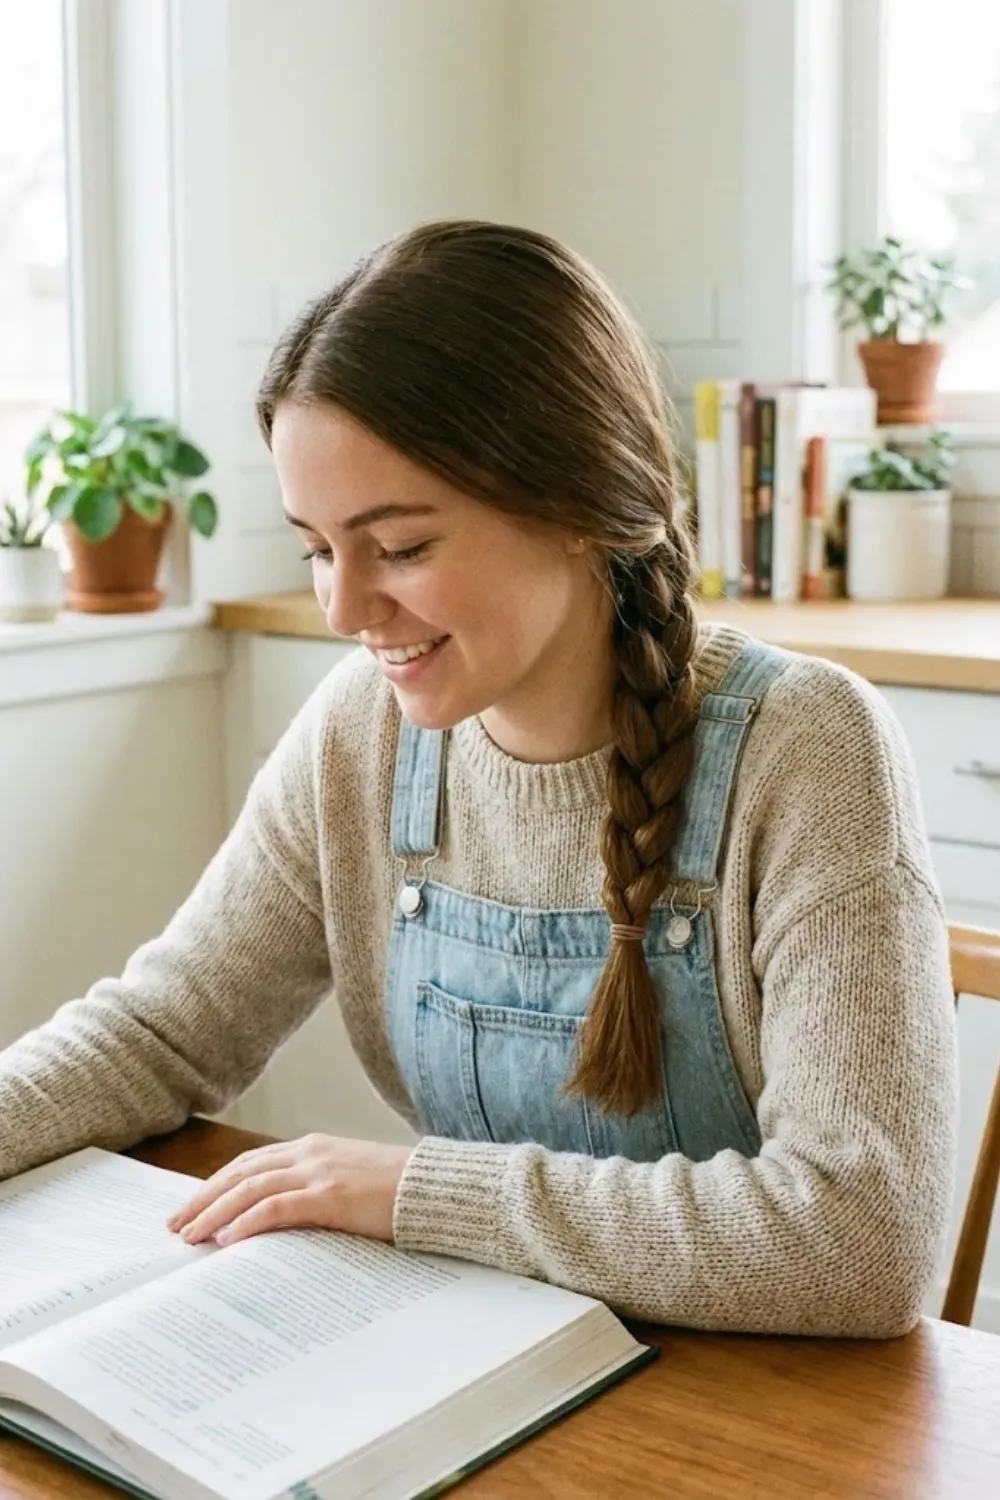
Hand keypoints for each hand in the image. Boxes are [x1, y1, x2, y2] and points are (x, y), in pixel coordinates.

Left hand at [166, 1134, 413, 1246]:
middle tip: (173, 1225)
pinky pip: (277, 1207)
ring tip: (189, 1237)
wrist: (436, 1187)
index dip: (216, 1184)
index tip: (190, 1207)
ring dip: (214, 1212)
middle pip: (240, 1172)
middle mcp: (309, 1153)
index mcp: (312, 1147)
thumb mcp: (349, 1182)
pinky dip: (247, 1221)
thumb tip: (281, 1220)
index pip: (250, 1163)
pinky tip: (227, 1239)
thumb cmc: (397, 1191)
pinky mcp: (331, 1196)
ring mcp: (319, 1172)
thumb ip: (316, 1191)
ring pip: (250, 1187)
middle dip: (202, 1198)